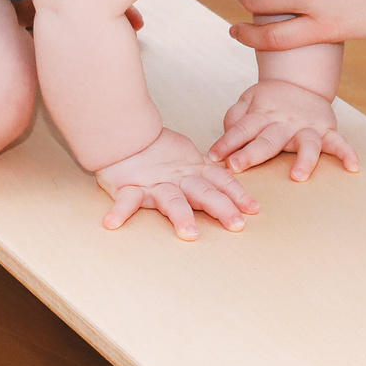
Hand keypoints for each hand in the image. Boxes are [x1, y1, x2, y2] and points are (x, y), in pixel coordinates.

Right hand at [95, 127, 258, 239]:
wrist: (124, 131)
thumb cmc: (156, 149)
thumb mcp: (187, 158)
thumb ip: (205, 172)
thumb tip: (228, 185)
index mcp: (194, 170)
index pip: (221, 181)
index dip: (238, 194)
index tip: (253, 209)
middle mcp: (178, 178)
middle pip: (204, 193)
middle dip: (222, 208)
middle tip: (237, 224)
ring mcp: (155, 184)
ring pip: (172, 200)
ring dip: (181, 216)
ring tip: (190, 234)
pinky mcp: (129, 187)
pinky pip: (125, 200)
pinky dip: (119, 211)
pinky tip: (112, 223)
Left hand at [212, 80, 359, 179]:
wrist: (301, 80)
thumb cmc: (270, 99)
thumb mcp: (248, 100)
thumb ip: (235, 117)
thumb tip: (225, 139)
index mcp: (262, 114)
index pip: (242, 129)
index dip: (228, 142)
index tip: (215, 157)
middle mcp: (284, 122)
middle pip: (268, 139)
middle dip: (252, 153)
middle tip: (237, 166)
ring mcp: (306, 126)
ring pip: (306, 143)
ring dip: (303, 160)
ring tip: (298, 176)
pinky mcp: (326, 130)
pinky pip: (338, 142)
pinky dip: (346, 153)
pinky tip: (353, 166)